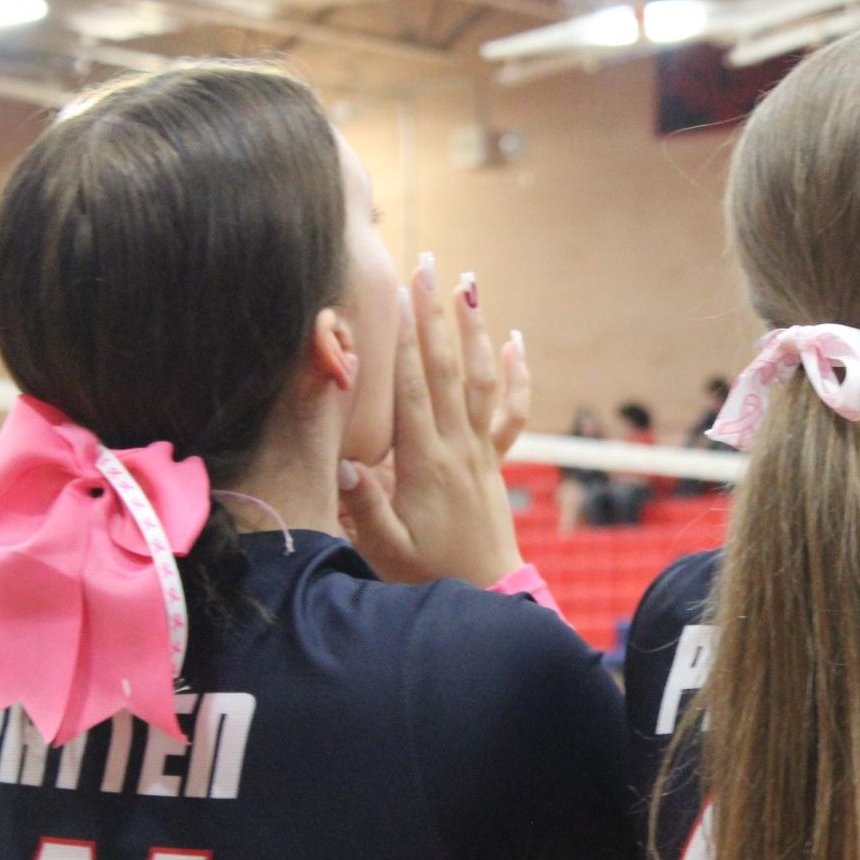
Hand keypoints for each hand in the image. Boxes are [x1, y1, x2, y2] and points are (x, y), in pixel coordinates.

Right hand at [340, 264, 529, 585]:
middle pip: (447, 369)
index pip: (414, 388)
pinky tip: (514, 343)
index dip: (407, 340)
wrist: (486, 595)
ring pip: (480, 380)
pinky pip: (509, 412)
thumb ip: (365, 508)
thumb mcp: (387, 549)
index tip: (402, 295)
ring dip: (474, 330)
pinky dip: (514, 375)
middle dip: (437, 315)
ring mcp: (480, 451)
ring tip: (468, 284)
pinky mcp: (492, 461)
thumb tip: (345, 465)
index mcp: (424, 463)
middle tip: (429, 265)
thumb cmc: (428, 574)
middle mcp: (457, 447)